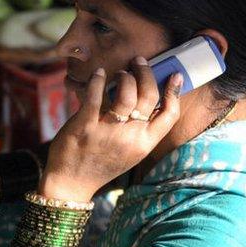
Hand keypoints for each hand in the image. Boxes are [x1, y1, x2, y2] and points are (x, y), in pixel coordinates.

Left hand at [41, 57, 183, 201]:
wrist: (71, 183)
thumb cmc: (100, 164)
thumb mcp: (129, 153)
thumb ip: (141, 131)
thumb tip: (147, 101)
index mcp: (144, 144)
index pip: (169, 115)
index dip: (174, 92)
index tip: (174, 75)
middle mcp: (129, 138)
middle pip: (148, 97)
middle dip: (146, 73)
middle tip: (138, 62)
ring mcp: (107, 132)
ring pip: (126, 94)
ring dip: (125, 76)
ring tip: (119, 72)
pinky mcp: (84, 127)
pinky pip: (94, 96)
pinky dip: (97, 80)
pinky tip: (98, 73)